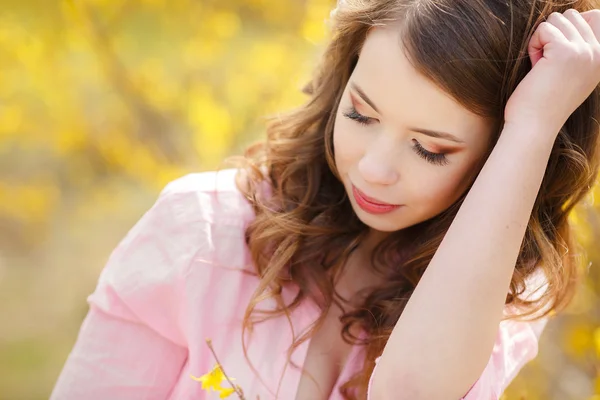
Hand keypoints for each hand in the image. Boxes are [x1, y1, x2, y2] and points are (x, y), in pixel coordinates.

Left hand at [504, 9, 599, 136]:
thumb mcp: (570, 73)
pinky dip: (533, 45)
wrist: (534, 126)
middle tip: (545, 63)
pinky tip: (535, 67)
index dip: (568, 28)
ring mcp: (584, 51)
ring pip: (556, 19)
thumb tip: (572, 18)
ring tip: (540, 66)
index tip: (555, 53)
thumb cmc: (543, 102)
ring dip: (541, 40)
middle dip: (551, 35)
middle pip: (572, 15)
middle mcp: (598, 53)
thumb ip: (578, 50)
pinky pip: (544, 29)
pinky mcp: (564, 52)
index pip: (595, 17)